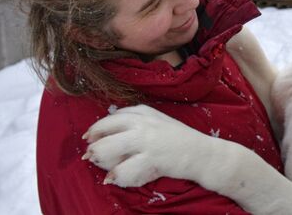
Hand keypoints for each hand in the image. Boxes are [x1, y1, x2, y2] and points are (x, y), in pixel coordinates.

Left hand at [82, 104, 208, 186]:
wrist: (202, 153)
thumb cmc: (179, 139)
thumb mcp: (157, 122)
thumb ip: (136, 121)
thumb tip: (109, 129)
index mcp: (143, 112)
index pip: (110, 117)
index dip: (96, 129)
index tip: (90, 139)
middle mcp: (142, 122)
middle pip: (103, 130)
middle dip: (93, 145)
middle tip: (90, 157)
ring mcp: (145, 140)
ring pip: (106, 149)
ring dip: (100, 160)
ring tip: (104, 169)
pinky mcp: (150, 158)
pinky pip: (122, 170)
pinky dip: (115, 177)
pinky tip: (114, 179)